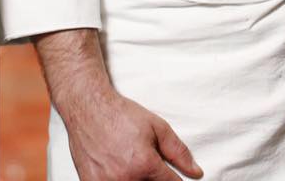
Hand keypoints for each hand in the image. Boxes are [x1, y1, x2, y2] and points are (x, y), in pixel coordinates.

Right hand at [62, 82, 202, 180]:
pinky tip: (117, 167)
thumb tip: (195, 172)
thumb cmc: (121, 115)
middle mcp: (126, 179)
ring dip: (138, 179)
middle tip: (145, 162)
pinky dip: (119, 180)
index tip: (171, 176)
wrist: (89, 109)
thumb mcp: (157, 127)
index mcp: (144, 165)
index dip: (175, 180)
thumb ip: (179, 152)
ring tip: (131, 162)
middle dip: (153, 178)